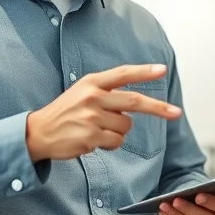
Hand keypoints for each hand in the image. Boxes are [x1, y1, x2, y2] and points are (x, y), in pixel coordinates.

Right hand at [25, 64, 180, 161]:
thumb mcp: (82, 92)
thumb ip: (106, 92)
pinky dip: (110, 144)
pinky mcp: (91, 137)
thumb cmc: (65, 113)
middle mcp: (93, 97)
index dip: (143, 71)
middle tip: (176, 112)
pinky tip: (93, 140)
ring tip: (97, 130)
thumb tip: (136, 104)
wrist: (38, 133)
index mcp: (91, 82)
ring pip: (126, 126)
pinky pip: (116, 141)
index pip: (122, 74)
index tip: (162, 70)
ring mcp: (91, 117)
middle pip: (134, 101)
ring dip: (118, 132)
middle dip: (158, 108)